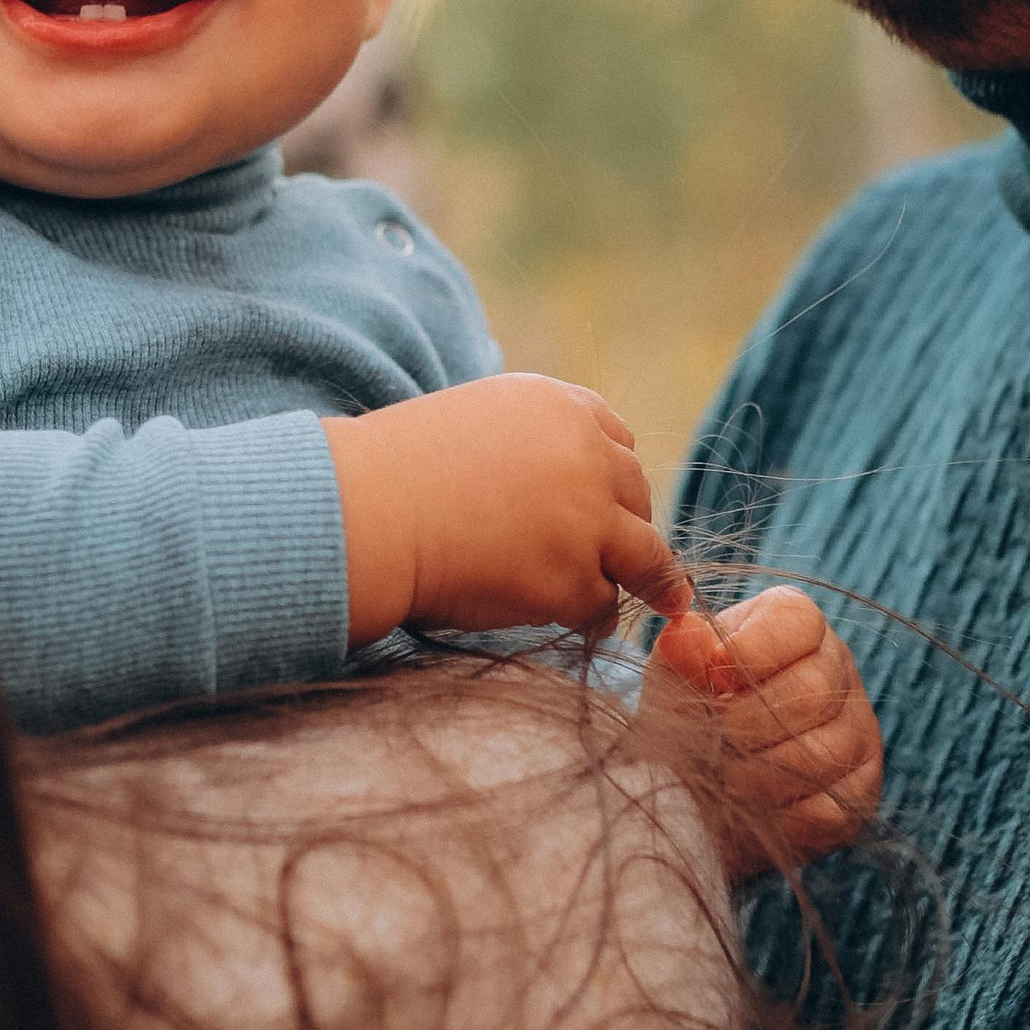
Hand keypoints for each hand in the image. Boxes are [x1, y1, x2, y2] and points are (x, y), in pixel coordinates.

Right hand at [324, 376, 691, 646]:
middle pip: (637, 495)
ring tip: (666, 601)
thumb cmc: (396, 474)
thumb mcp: (474, 422)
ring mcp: (586, 519)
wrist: (364, 513)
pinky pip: (601, 605)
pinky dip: (589, 616)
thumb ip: (528, 442)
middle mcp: (586, 455)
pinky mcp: (573, 578)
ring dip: (647, 579)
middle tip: (631, 561)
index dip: (614, 479)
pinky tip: (572, 623)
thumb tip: (558, 489)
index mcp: (560, 407)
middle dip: (627, 527)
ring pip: (644, 556)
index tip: (612, 504)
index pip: (618, 443)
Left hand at [651, 586, 882, 876]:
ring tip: (721, 776)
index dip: (751, 652)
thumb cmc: (691, 712)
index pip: (799, 622)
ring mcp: (858, 731)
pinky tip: (748, 807)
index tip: (713, 679)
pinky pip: (827, 807)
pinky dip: (776, 814)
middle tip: (712, 738)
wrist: (703, 784)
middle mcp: (838, 670)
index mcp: (796, 626)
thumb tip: (683, 641)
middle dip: (747, 723)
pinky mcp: (860, 789)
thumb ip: (681, 655)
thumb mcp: (675, 677)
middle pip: (813, 691)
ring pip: (821, 754)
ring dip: (756, 774)